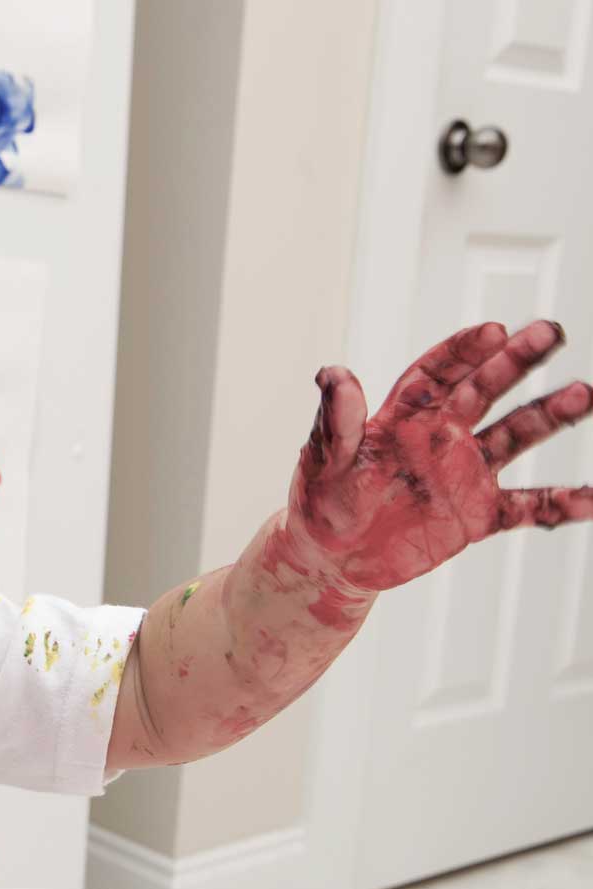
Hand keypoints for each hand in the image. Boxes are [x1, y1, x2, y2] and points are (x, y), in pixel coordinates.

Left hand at [288, 320, 592, 591]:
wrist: (332, 557)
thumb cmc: (321, 501)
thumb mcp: (323, 460)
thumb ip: (335, 420)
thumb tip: (333, 373)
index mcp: (401, 417)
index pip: (436, 373)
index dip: (462, 351)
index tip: (492, 331)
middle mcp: (441, 436)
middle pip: (484, 389)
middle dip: (516, 360)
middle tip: (552, 331)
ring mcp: (464, 473)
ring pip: (515, 436)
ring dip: (548, 416)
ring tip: (582, 394)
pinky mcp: (478, 514)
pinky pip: (528, 507)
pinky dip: (561, 504)